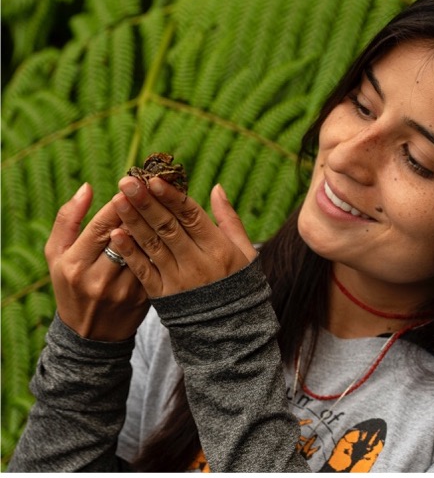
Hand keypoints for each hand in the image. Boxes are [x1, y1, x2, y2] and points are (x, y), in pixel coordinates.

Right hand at [45, 183, 149, 340]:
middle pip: (128, 236)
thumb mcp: (57, 254)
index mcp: (76, 264)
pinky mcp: (143, 297)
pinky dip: (162, 245)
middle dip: (141, 209)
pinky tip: (169, 228)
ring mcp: (124, 290)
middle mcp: (100, 278)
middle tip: (154, 188)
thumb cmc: (70, 285)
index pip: (101, 227)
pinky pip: (155, 264)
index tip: (132, 184)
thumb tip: (87, 187)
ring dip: (156, 225)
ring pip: (146, 249)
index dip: (119, 204)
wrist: (90, 334)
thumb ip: (68, 219)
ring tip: (164, 203)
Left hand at [109, 177, 257, 297]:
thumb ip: (229, 219)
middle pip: (168, 227)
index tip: (154, 179)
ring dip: (133, 222)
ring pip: (153, 245)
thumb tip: (216, 188)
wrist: (230, 327)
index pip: (191, 216)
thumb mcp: (244, 250)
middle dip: (146, 203)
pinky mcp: (164, 295)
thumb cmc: (238, 282)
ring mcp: (179, 280)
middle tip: (127, 181)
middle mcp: (198, 263)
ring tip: (118, 200)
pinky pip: (143, 271)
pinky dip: (129, 253)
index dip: (172, 197)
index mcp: (218, 248)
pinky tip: (115, 235)